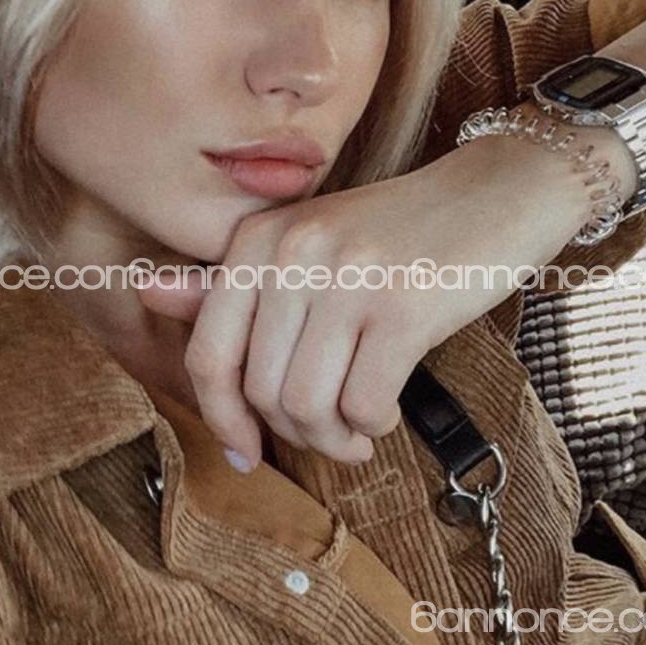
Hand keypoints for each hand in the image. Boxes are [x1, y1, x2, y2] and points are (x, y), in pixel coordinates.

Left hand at [138, 132, 592, 469]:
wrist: (499, 192)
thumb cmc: (399, 233)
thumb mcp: (308, 246)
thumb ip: (228, 280)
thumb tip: (146, 292)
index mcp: (259, 238)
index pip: (209, 355)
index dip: (221, 418)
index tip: (247, 452)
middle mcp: (293, 252)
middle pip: (260, 392)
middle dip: (293, 434)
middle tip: (330, 434)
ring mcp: (348, 278)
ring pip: (307, 406)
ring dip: (332, 439)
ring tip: (357, 431)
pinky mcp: (404, 307)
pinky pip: (363, 405)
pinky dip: (372, 425)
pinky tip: (385, 410)